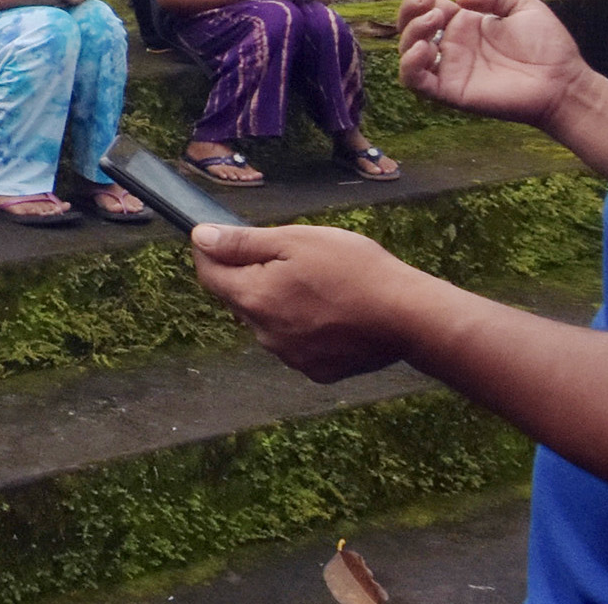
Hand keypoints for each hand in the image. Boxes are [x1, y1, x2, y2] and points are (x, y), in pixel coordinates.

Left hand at [191, 222, 424, 380]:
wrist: (406, 317)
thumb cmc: (354, 270)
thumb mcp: (295, 240)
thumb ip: (243, 243)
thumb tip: (200, 237)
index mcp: (254, 298)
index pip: (209, 275)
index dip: (212, 251)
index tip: (226, 236)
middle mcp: (264, 334)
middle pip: (239, 298)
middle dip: (253, 275)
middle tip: (293, 256)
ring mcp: (290, 357)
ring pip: (268, 321)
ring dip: (280, 302)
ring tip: (321, 284)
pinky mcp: (315, 371)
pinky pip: (295, 343)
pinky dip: (304, 326)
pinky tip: (333, 312)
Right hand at [395, 0, 587, 125]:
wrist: (562, 81)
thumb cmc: (547, 46)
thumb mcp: (523, 5)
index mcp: (465, 23)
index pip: (428, 5)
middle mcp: (452, 45)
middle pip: (411, 25)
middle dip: (410, 7)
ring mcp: (450, 68)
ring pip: (407, 50)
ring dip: (411, 31)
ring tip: (435, 19)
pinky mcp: (450, 91)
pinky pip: (416, 81)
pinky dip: (409, 65)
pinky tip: (425, 49)